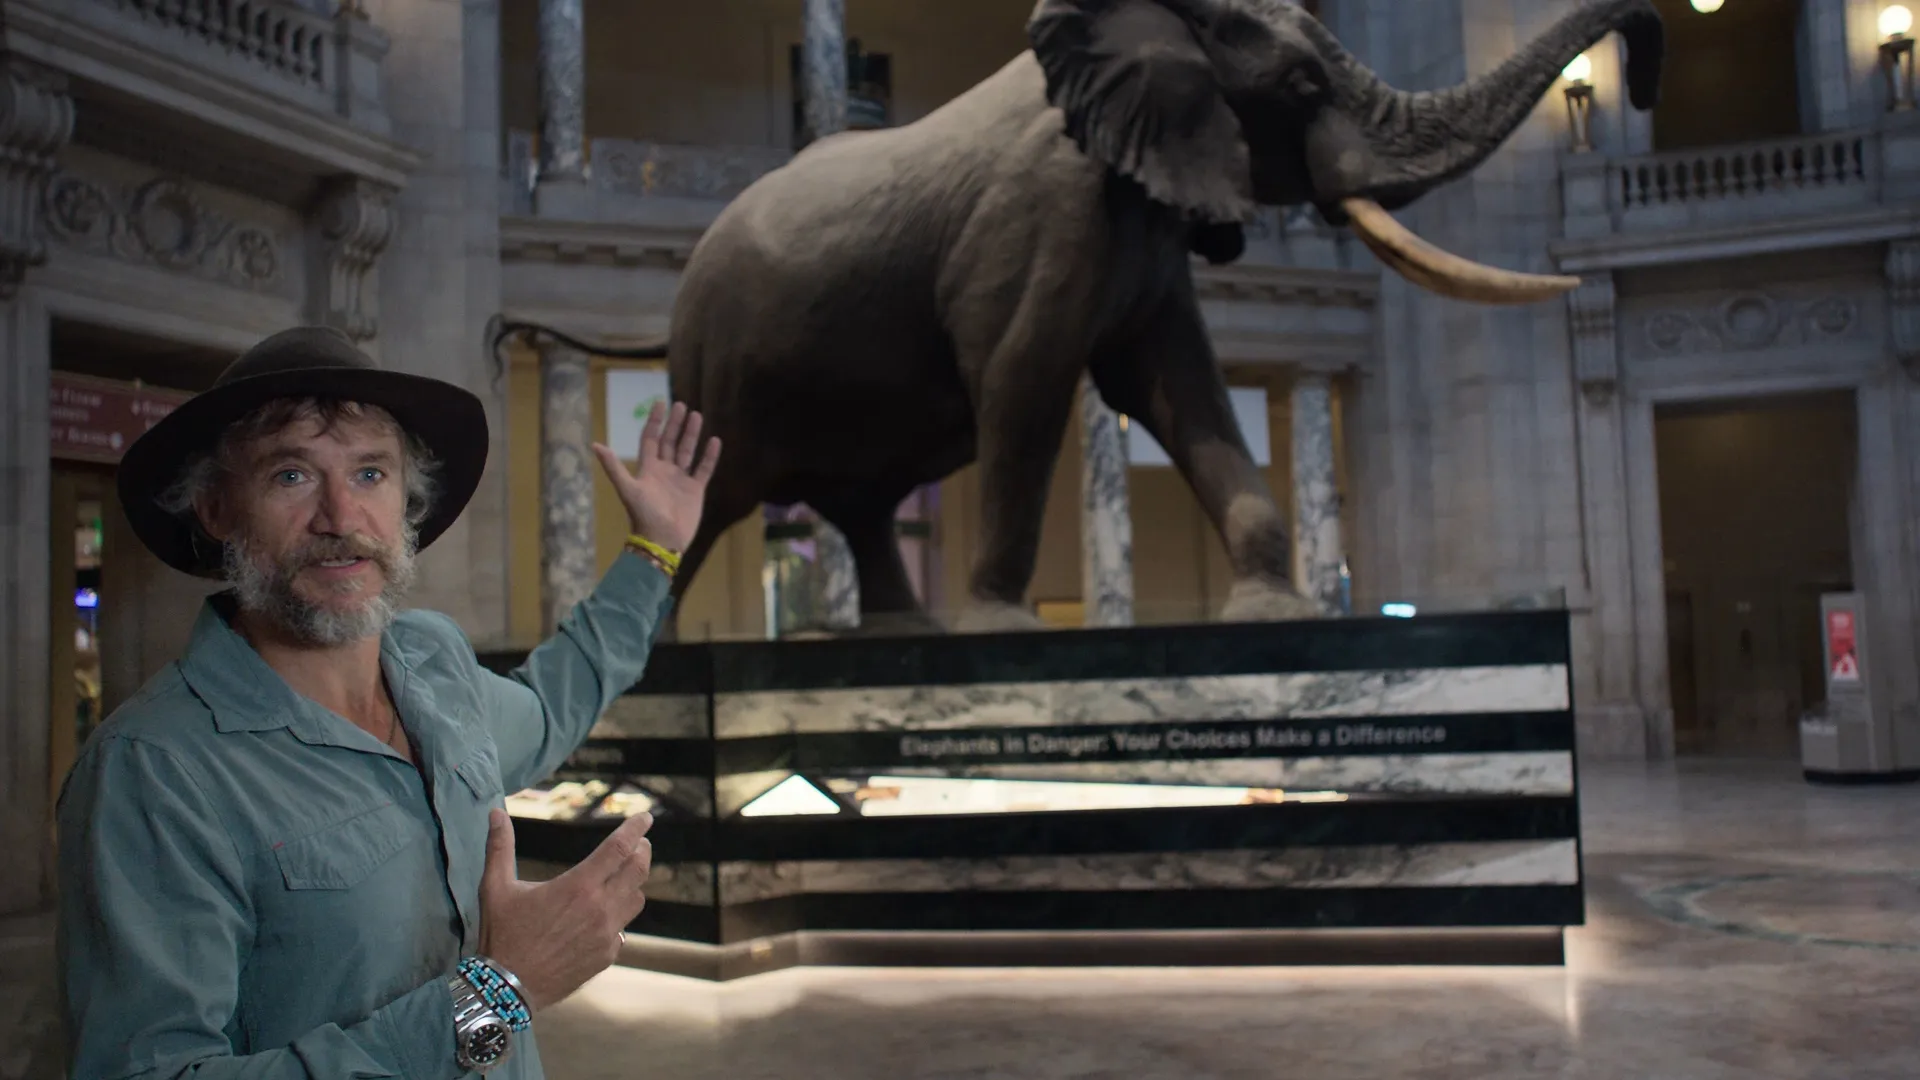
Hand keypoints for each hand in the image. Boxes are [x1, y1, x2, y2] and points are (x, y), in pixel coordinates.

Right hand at [477, 809, 651, 1010]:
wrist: (507, 988)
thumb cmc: (502, 935)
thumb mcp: (495, 888)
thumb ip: (499, 847)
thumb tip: (495, 813)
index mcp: (578, 886)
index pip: (619, 848)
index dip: (635, 828)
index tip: (646, 817)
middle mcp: (599, 908)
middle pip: (638, 871)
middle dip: (642, 852)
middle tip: (640, 844)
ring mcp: (606, 935)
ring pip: (636, 900)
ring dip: (633, 884)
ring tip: (623, 877)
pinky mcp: (606, 956)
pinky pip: (623, 930)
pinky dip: (618, 917)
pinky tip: (605, 916)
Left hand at [591, 399, 720, 553]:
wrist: (662, 541)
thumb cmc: (643, 515)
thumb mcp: (628, 489)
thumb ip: (613, 467)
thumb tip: (595, 445)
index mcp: (648, 469)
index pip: (651, 439)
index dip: (655, 421)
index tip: (660, 403)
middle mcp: (664, 471)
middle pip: (670, 441)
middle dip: (675, 424)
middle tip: (681, 404)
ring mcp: (680, 480)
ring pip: (687, 452)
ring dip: (691, 435)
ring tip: (697, 416)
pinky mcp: (695, 491)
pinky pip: (703, 469)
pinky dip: (709, 456)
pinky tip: (714, 441)